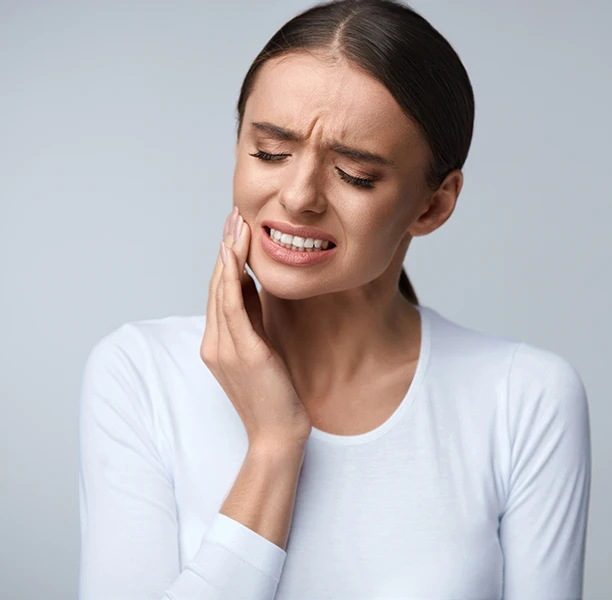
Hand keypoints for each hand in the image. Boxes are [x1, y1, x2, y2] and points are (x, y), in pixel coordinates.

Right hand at [200, 206, 311, 449]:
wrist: (279, 436)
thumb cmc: (275, 396)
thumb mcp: (263, 350)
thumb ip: (254, 321)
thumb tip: (254, 288)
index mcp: (218, 343)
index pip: (220, 292)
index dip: (227, 258)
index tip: (236, 228)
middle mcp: (215, 343)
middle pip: (217, 285)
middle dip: (226, 247)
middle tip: (235, 214)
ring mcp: (225, 348)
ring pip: (221, 289)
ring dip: (228, 252)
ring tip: (237, 222)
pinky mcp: (244, 352)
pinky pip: (231, 306)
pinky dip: (230, 276)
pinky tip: (234, 252)